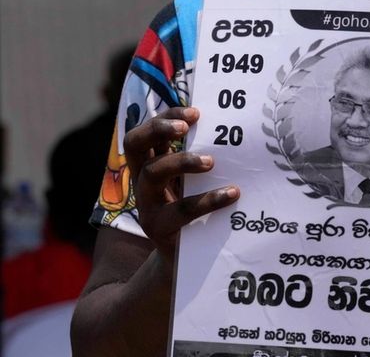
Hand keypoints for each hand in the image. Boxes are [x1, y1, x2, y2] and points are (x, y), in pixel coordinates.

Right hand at [123, 107, 239, 259]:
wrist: (185, 260)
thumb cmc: (193, 211)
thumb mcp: (190, 181)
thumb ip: (199, 158)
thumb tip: (231, 130)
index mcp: (149, 163)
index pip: (147, 130)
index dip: (165, 116)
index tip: (195, 112)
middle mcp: (141, 180)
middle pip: (134, 144)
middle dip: (158, 129)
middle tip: (186, 126)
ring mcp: (146, 204)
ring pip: (152, 173)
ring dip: (182, 161)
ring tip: (211, 161)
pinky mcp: (159, 228)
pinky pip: (181, 210)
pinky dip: (209, 200)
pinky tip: (232, 193)